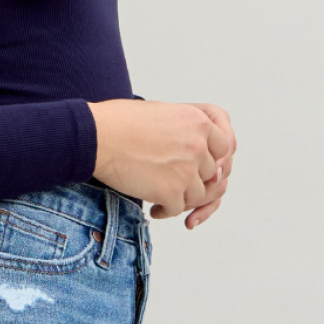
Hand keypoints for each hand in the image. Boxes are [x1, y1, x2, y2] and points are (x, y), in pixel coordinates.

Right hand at [88, 99, 236, 227]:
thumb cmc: (121, 122)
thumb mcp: (165, 112)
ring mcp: (187, 169)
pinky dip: (166, 211)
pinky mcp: (171, 190)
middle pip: (210, 175)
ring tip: (162, 197)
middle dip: (194, 182)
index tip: (200, 170)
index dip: (213, 161)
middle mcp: (198, 145)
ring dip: (181, 199)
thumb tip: (204, 152)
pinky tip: (153, 207)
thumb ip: (188, 130)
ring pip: (197, 195)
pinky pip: (178, 209)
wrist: (97, 136)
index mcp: (199, 122)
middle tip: (177, 186)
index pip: (225, 148)